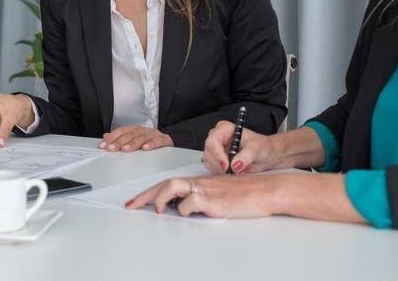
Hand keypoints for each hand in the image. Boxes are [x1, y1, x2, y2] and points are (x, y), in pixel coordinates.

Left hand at [98, 125, 172, 151]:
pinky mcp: (165, 140)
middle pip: (130, 134)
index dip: (111, 138)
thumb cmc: (149, 143)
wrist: (168, 144)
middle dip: (119, 142)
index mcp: (135, 130)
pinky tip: (145, 148)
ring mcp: (154, 134)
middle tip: (111, 149)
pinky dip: (152, 144)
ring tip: (125, 149)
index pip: (121, 131)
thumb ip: (120, 139)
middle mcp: (144, 130)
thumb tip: (105, 136)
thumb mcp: (133, 142)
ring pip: (142, 137)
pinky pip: (158, 141)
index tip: (103, 145)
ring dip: (133, 143)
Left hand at [125, 174, 279, 217]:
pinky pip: (191, 204)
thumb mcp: (220, 196)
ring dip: (160, 198)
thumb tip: (183, 210)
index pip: (169, 183)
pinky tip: (188, 215)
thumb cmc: (248, 195)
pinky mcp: (213, 200)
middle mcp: (200, 182)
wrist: (267, 191)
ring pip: (173, 186)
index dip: (151, 192)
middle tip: (130, 206)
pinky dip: (184, 210)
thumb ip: (202, 199)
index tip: (137, 201)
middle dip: (145, 195)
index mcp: (200, 181)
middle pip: (165, 184)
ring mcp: (206, 190)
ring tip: (154, 210)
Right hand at [203, 120, 275, 174]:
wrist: (267, 155)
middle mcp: (219, 138)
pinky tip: (233, 172)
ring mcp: (217, 149)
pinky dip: (221, 173)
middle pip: (208, 152)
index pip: (213, 140)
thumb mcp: (257, 148)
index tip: (226, 165)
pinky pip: (212, 168)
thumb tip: (235, 164)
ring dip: (220, 169)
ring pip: (209, 161)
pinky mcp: (218, 160)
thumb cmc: (263, 147)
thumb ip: (247, 155)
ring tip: (236, 170)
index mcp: (225, 129)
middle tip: (232, 171)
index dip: (217, 154)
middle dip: (219, 164)